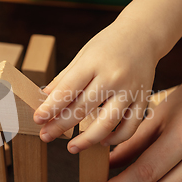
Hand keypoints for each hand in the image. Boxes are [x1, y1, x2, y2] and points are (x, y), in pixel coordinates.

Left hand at [34, 21, 156, 151]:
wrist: (143, 34)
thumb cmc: (108, 44)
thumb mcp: (83, 54)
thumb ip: (65, 77)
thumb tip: (45, 98)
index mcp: (94, 63)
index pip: (67, 90)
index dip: (50, 107)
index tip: (37, 119)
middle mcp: (113, 77)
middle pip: (83, 109)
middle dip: (61, 126)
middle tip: (45, 136)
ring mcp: (131, 90)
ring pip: (107, 123)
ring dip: (87, 140)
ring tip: (71, 148)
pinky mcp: (144, 99)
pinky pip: (130, 126)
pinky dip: (116, 138)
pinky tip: (102, 141)